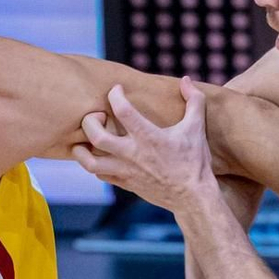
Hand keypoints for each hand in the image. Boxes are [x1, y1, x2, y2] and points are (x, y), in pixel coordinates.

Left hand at [75, 78, 217, 213]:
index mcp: (149, 137)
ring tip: (86, 140)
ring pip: (90, 163)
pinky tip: (101, 155)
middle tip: (97, 116)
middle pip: (97, 137)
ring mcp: (126, 171)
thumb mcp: (196, 127)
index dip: (115, 95)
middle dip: (90, 122)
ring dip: (82, 150)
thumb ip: (194, 100)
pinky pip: (100, 175)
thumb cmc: (194, 161)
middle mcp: (133, 154)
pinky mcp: (125, 184)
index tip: (117, 90)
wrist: (193, 198)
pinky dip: (94, 164)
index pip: (122, 110)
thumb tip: (186, 80)